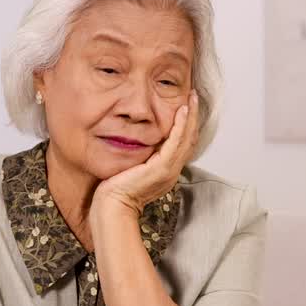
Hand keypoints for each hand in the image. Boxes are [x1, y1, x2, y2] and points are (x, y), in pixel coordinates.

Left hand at [92, 92, 198, 220]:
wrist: (112, 207)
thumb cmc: (115, 192)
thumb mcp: (132, 169)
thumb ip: (140, 157)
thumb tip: (138, 143)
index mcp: (166, 172)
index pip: (183, 145)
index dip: (188, 126)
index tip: (187, 108)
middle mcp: (172, 171)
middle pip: (190, 140)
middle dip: (193, 117)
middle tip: (194, 97)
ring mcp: (169, 170)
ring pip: (187, 138)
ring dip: (191, 116)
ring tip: (192, 99)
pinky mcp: (162, 168)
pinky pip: (176, 142)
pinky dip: (181, 125)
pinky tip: (182, 111)